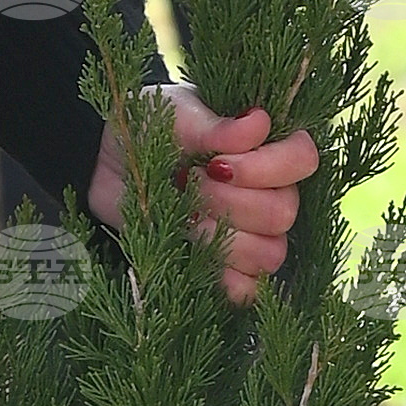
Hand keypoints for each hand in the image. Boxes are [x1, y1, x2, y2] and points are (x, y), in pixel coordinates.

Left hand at [94, 84, 321, 304]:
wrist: (102, 161)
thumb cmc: (146, 127)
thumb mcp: (176, 115)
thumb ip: (215, 126)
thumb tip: (260, 123)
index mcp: (267, 145)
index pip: (302, 160)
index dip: (267, 168)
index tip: (217, 163)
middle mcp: (268, 190)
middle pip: (283, 212)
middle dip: (230, 202)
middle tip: (190, 183)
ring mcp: (249, 231)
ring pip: (270, 253)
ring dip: (222, 236)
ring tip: (186, 216)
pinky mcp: (224, 265)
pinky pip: (249, 290)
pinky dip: (229, 281)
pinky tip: (199, 258)